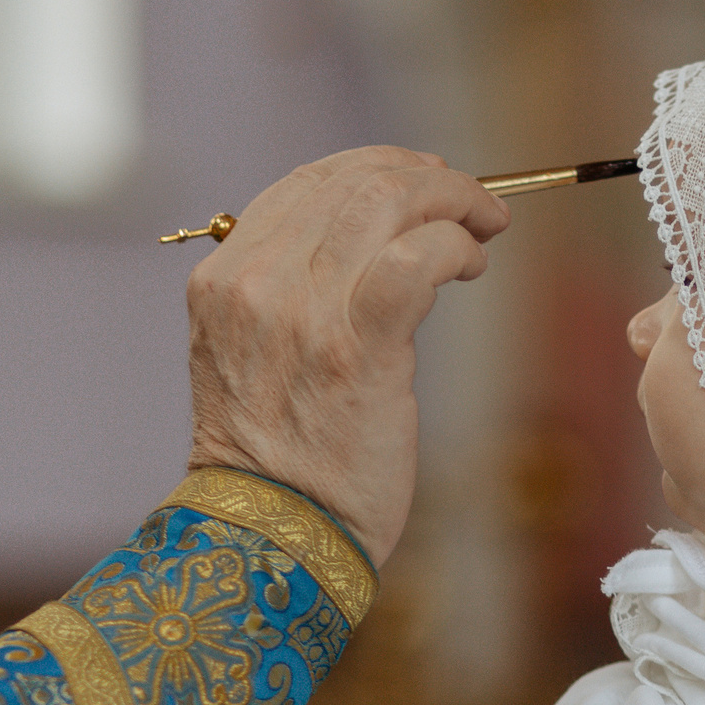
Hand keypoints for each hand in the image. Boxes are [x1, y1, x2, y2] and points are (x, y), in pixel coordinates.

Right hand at [185, 147, 508, 564]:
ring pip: (388, 203)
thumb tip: (371, 243)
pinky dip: (454, 246)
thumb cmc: (280, 460)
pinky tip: (470, 265)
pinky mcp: (356, 345)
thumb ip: (289, 296)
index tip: (422, 179)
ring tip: (482, 229)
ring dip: (452, 202)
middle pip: (353, 182)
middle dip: (427, 177)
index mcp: (221, 281)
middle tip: (470, 201)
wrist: (271, 538)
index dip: (376, 166)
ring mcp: (301, 310)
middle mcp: (253, 283)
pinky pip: (417, 258)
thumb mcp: (252, 358)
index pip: (305, 183)